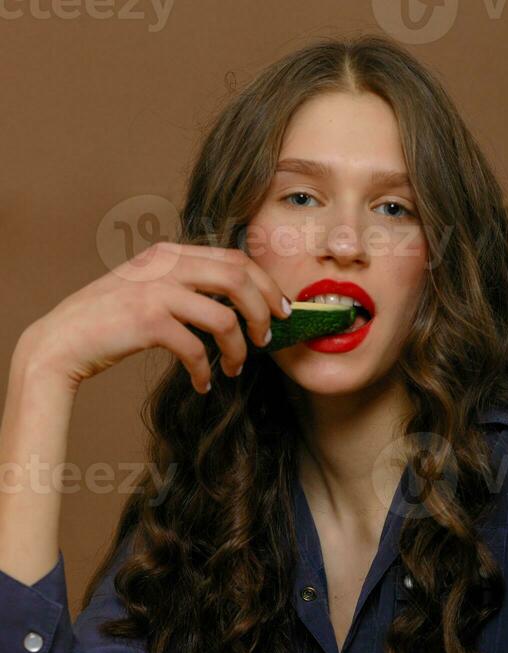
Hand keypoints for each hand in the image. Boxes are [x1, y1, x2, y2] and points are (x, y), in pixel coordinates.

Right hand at [18, 240, 290, 390]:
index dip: (266, 284)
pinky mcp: (147, 322)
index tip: (281, 310)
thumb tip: (235, 305)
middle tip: (267, 340)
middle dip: (263, 311)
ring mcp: (156, 291)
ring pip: (224, 318)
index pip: (235, 258)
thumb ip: (185, 284)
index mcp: (170, 252)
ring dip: (239, 349)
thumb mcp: (150, 287)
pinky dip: (206, 371)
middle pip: (239, 279)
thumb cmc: (111, 320)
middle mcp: (166, 265)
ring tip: (235, 368)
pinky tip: (204, 383)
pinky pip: (196, 349)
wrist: (64, 338)